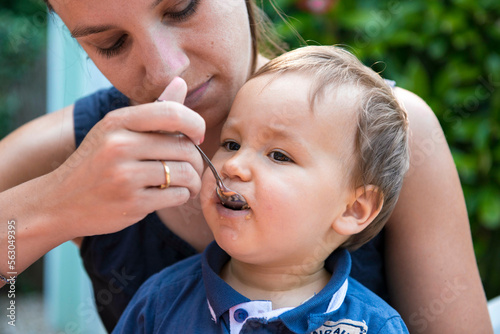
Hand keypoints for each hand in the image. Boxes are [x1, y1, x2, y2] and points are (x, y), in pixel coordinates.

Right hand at [50, 78, 205, 236]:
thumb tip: (180, 82)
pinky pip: (177, 196)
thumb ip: (154, 109)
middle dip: (196, 160)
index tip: (197, 136)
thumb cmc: (96, 162)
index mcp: (118, 121)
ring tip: (188, 184)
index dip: (195, 124)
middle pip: (184, 148)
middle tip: (192, 168)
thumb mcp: (117, 129)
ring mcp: (125, 176)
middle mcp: (120, 145)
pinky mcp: (132, 203)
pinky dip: (183, 196)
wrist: (60, 201)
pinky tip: (175, 195)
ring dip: (193, 181)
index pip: (172, 113)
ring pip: (185, 173)